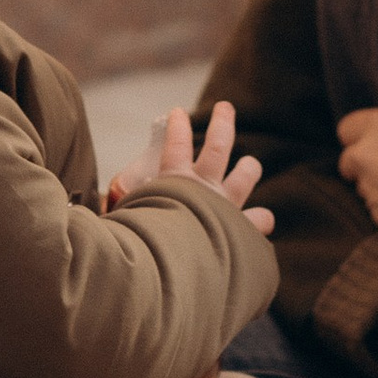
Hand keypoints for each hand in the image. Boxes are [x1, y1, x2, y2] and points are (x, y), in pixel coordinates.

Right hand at [109, 102, 271, 236]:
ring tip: (251, 165)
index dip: (177, 126)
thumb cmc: (145, 243)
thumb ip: (121, 205)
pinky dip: (261, 222)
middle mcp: (205, 188)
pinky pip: (258, 222)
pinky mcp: (242, 231)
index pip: (175, 143)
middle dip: (223, 124)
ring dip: (249, 169)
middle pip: (218, 147)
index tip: (178, 112)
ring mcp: (227, 207)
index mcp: (175, 181)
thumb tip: (113, 198)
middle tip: (226, 107)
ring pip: (244, 177)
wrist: (176, 270)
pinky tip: (264, 222)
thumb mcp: (125, 218)